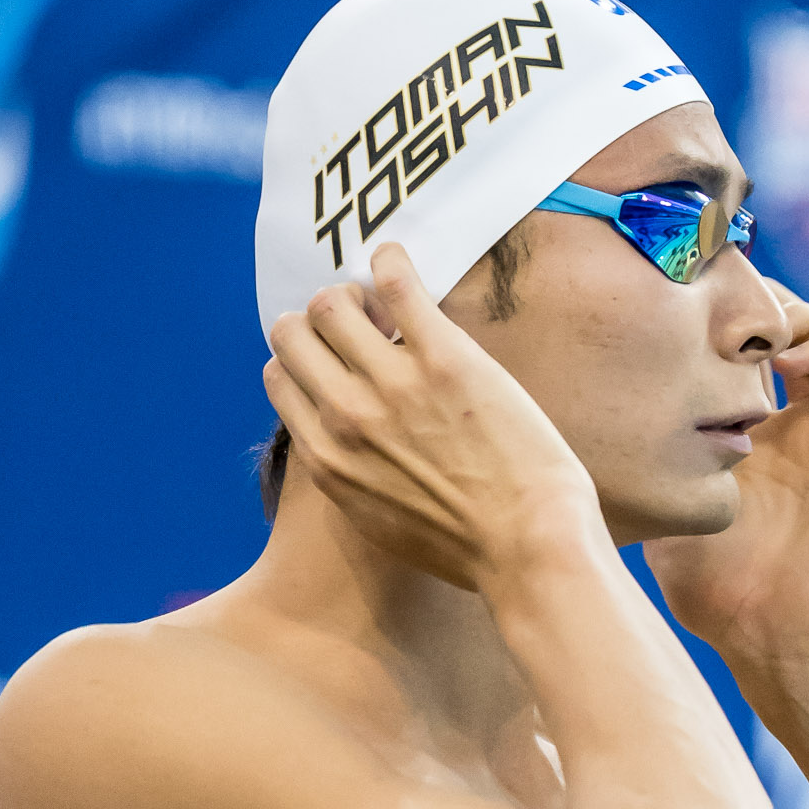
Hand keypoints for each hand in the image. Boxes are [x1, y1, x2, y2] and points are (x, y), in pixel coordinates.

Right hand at [264, 243, 602, 589]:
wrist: (528, 546)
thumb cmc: (467, 547)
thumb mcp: (381, 521)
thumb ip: (352, 474)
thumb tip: (346, 441)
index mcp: (327, 458)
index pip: (280, 378)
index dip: (304, 357)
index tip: (334, 355)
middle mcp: (346, 415)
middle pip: (294, 332)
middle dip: (319, 318)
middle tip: (357, 321)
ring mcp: (392, 383)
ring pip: (332, 302)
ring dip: (352, 290)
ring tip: (383, 298)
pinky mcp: (443, 358)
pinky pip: (395, 283)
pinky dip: (390, 261)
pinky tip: (397, 261)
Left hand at [645, 283, 808, 679]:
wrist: (782, 642)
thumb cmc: (719, 596)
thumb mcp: (663, 517)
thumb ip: (644, 475)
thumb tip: (581, 443)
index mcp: (754, 444)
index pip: (745, 361)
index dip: (718, 328)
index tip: (677, 310)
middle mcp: (798, 432)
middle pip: (792, 336)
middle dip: (757, 306)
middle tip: (718, 295)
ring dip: (799, 317)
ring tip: (756, 322)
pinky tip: (786, 360)